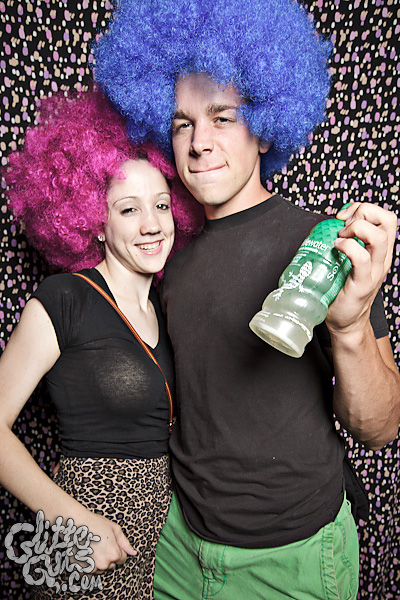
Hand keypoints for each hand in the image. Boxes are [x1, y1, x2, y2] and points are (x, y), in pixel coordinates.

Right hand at [72, 510, 136, 573]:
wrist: (74, 524)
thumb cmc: (95, 523)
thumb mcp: (114, 529)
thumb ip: (125, 543)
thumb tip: (133, 553)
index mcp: (114, 554)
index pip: (122, 558)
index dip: (117, 549)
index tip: (109, 541)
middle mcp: (104, 564)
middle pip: (112, 564)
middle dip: (109, 556)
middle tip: (100, 543)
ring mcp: (92, 568)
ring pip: (101, 568)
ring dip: (99, 561)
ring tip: (92, 546)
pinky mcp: (81, 571)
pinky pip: (90, 572)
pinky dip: (89, 565)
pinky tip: (86, 553)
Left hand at [326, 202, 396, 333]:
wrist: (345, 323)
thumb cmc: (341, 291)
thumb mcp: (347, 262)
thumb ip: (344, 245)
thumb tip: (323, 228)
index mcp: (380, 250)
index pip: (385, 216)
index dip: (364, 208)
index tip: (343, 216)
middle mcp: (382, 258)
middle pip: (388, 219)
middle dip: (363, 212)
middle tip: (343, 225)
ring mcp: (375, 271)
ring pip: (379, 236)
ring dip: (356, 228)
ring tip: (340, 238)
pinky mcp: (363, 283)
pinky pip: (362, 258)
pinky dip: (347, 247)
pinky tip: (337, 248)